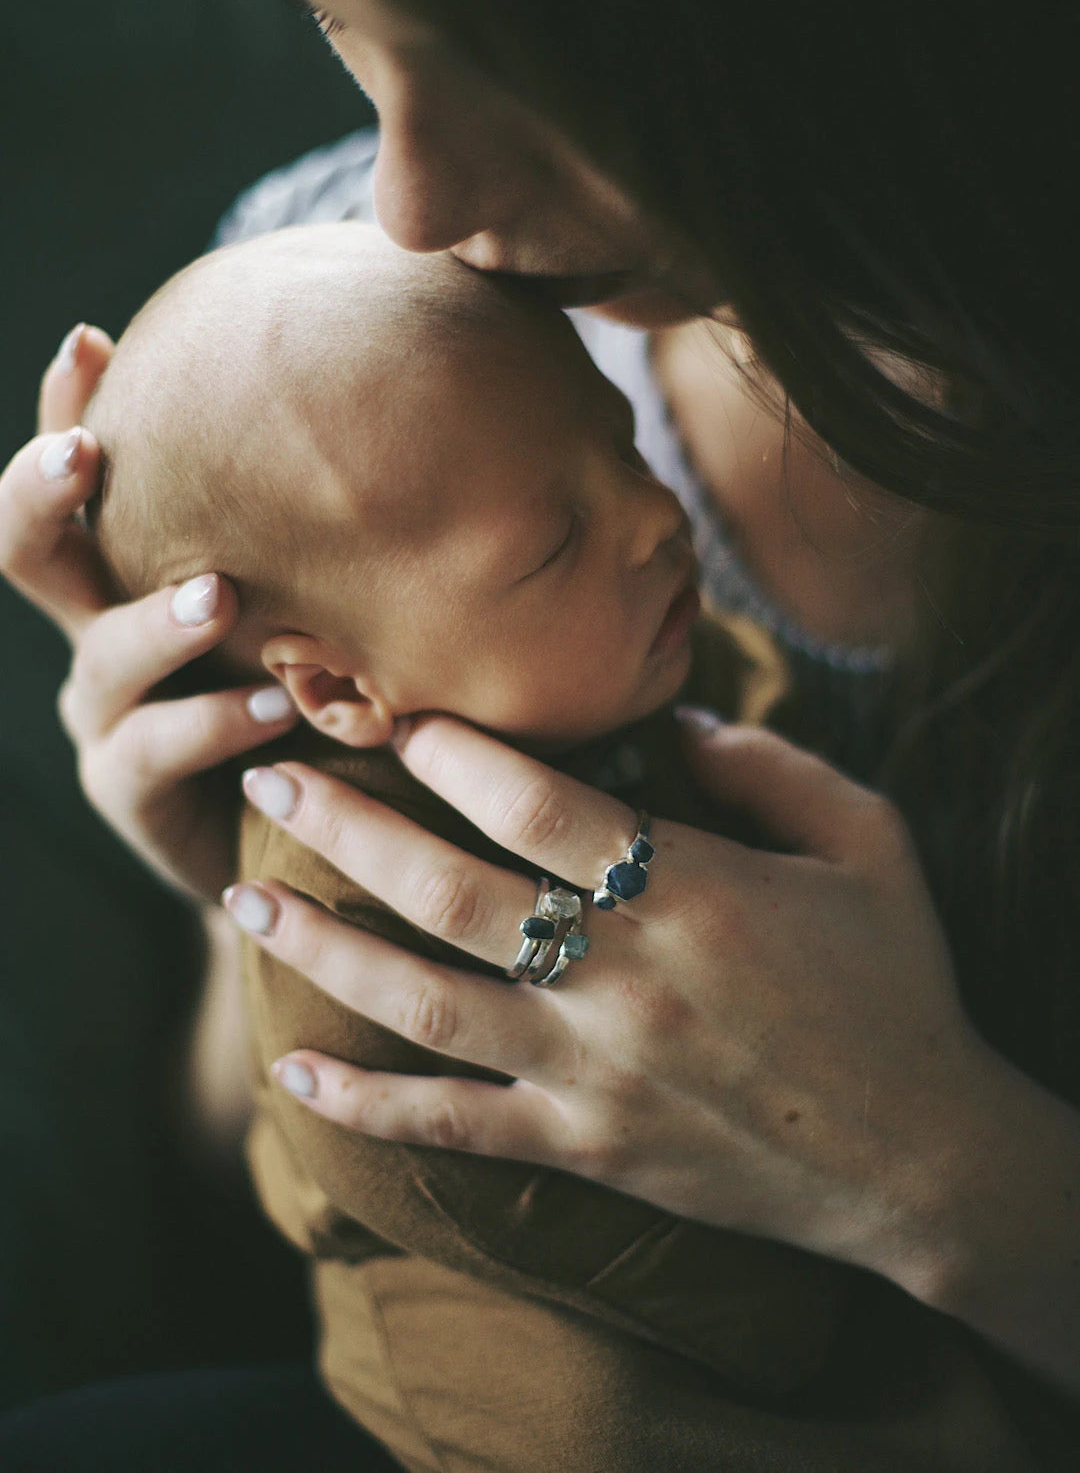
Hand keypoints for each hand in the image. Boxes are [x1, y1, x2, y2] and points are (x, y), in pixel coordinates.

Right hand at [0, 325, 298, 897]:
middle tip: (85, 452)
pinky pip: (153, 751)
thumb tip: (386, 402)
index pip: (84, 479)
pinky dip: (211, 723)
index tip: (91, 340)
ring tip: (216, 596)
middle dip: (42, 495)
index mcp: (132, 569)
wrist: (309, 828)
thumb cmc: (320, 684)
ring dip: (156, 624)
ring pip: (101, 656)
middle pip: (28, 552)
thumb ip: (320, 526)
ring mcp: (109, 713)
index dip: (67, 407)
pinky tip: (272, 707)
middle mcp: (102, 630)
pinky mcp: (131, 792)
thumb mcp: (318, 594)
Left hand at [224, 710, 991, 1286]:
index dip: (455, 755)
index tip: (397, 719)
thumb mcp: (870, 842)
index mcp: (693, 891)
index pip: (540, 807)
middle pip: (451, 893)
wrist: (919, 1154)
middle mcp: (624, 981)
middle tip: (270, 779)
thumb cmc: (894, 982)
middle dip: (346, 830)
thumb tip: (672, 718)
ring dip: (324, 951)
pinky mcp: (584, 1147)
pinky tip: (293, 1074)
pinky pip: (453, 1128)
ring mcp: (592, 1072)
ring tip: (243, 902)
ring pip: (425, 1005)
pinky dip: (366, 1106)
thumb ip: (769, 766)